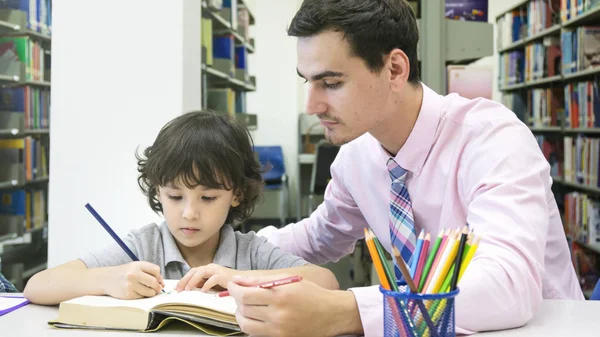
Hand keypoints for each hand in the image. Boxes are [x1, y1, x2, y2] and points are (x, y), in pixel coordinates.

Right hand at [104, 261, 164, 299]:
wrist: (106, 279)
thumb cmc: (124, 273)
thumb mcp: (136, 267)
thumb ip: (149, 272)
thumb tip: (162, 283)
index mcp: (137, 265)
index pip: (156, 270)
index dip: (159, 277)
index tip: (159, 280)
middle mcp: (134, 274)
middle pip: (153, 282)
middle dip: (158, 287)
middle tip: (158, 289)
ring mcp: (130, 285)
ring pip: (149, 292)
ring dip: (151, 293)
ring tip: (147, 290)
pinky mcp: (128, 294)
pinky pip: (142, 297)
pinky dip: (143, 296)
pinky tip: (138, 292)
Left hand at [176, 263, 237, 291]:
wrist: (242, 281)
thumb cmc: (227, 283)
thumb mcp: (212, 283)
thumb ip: (202, 283)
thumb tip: (190, 287)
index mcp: (207, 269)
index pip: (192, 272)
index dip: (183, 279)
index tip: (176, 288)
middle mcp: (211, 267)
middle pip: (194, 270)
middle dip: (185, 280)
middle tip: (178, 289)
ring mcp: (217, 270)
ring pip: (201, 272)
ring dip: (193, 281)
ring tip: (187, 289)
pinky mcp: (223, 275)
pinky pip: (212, 279)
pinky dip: (206, 284)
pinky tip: (203, 291)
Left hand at [227, 274, 361, 336]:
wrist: (332, 314)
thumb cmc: (311, 293)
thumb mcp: (288, 280)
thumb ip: (262, 279)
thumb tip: (238, 280)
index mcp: (280, 296)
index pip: (245, 294)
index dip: (233, 289)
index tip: (232, 285)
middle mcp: (278, 315)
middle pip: (244, 310)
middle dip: (237, 301)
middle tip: (240, 295)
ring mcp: (279, 331)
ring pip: (246, 325)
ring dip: (241, 315)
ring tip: (246, 307)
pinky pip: (256, 335)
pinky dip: (251, 326)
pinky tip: (257, 318)